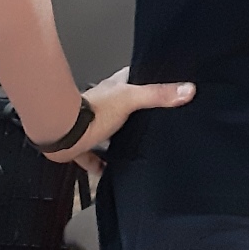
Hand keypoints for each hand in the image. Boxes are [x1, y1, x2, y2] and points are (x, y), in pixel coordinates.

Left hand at [40, 68, 194, 179]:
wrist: (62, 131)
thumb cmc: (91, 112)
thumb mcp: (130, 99)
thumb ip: (157, 95)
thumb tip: (186, 89)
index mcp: (113, 90)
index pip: (130, 78)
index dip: (144, 78)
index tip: (157, 81)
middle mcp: (101, 106)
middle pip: (120, 107)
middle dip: (134, 114)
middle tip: (151, 122)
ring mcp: (90, 126)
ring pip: (106, 132)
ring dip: (116, 139)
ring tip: (134, 148)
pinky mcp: (81, 146)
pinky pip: (91, 157)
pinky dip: (99, 165)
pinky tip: (108, 171)